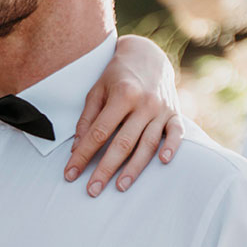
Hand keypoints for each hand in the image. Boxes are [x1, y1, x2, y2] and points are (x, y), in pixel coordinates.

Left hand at [66, 36, 186, 196]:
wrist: (148, 55)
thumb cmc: (117, 75)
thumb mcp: (97, 90)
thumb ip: (87, 118)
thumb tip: (77, 148)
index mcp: (122, 95)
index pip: (99, 132)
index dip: (83, 155)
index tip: (70, 173)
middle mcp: (144, 103)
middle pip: (123, 143)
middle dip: (105, 169)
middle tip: (92, 190)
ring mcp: (162, 109)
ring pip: (148, 144)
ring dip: (134, 168)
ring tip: (120, 187)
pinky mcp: (175, 114)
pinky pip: (177, 134)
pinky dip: (171, 148)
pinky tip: (162, 162)